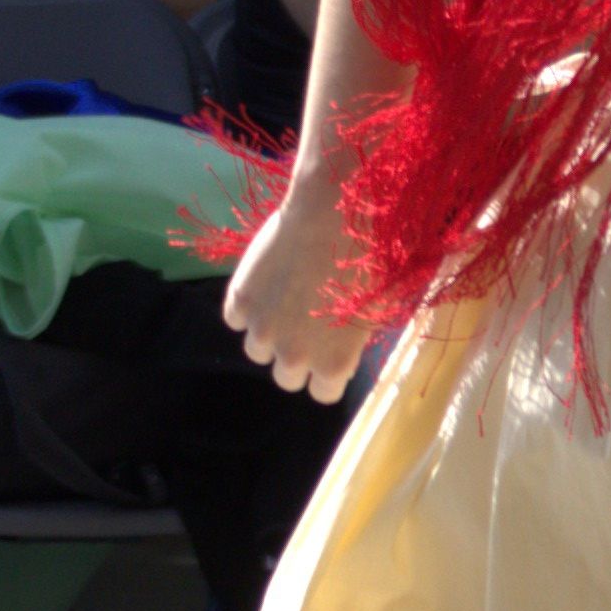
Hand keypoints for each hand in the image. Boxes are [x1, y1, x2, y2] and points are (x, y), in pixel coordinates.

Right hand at [223, 167, 377, 398]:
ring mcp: (262, 329)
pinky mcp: (239, 300)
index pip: (322, 394)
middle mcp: (295, 356)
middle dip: (295, 358)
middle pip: (286, 378)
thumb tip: (339, 353)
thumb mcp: (375, 310)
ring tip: (286, 302)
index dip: (326, 374)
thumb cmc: (370, 259)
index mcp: (334, 363)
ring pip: (256, 351)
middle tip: (306, 326)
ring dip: (268, 335)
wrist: (334, 216)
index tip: (329, 352)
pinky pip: (235, 318)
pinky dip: (247, 307)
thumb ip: (353, 341)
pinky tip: (266, 284)